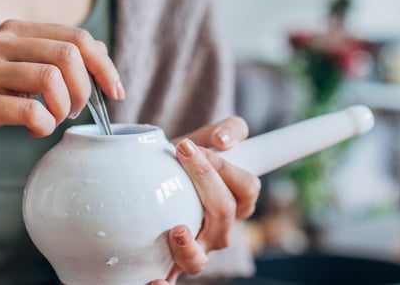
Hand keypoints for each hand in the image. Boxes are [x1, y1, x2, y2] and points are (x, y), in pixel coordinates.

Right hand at [0, 19, 123, 159]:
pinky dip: (42, 124)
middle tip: (75, 112)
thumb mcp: (7, 67)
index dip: (104, 64)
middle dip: (86, 88)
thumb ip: (46, 56)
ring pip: (51, 78)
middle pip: (69, 53)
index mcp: (12, 31)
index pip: (77, 36)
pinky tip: (33, 129)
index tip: (115, 91)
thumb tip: (99, 51)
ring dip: (64, 106)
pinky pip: (27, 109)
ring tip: (53, 119)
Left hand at [151, 117, 260, 283]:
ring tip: (177, 229)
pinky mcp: (169, 263)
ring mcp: (196, 249)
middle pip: (225, 215)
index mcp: (237, 202)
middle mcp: (220, 230)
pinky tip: (154, 282)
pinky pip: (170, 280)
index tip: (192, 146)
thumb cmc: (184, 162)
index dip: (224, 167)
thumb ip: (227, 130)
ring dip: (190, 247)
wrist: (151, 180)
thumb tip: (223, 140)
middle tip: (182, 152)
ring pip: (200, 260)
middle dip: (206, 180)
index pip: (248, 189)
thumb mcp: (206, 139)